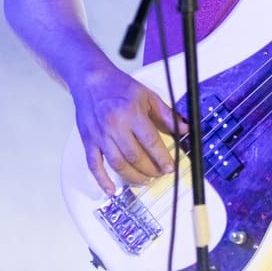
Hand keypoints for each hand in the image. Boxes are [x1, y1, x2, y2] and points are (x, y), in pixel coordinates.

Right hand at [73, 62, 181, 197]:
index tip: (170, 167)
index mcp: (132, 113)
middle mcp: (115, 126)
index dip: (162, 157)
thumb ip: (166, 113)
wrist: (91, 80)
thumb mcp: (147, 95)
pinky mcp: (88, 141)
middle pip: (135, 156)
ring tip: (144, 181)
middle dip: (150, 169)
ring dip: (133, 177)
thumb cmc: (118, 86)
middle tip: (158, 174)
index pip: (150, 141)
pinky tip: (112, 189)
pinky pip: (94, 165)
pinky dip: (102, 180)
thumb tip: (183, 129)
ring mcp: (100, 135)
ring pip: (117, 164)